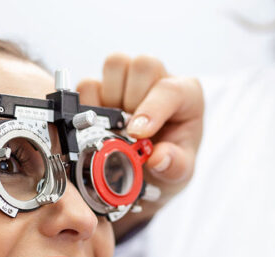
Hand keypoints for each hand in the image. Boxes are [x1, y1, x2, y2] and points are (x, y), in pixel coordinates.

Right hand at [77, 54, 202, 238]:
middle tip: (130, 131)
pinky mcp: (102, 88)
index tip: (137, 133)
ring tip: (117, 126)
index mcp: (185, 94)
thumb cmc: (170, 160)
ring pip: (116, 65)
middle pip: (142, 66)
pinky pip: (89, 84)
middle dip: (132, 101)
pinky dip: (90, 106)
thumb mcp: (180, 172)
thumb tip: (159, 158)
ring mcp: (128, 81)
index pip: (169, 88)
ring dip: (111, 98)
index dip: (151, 109)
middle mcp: (157, 80)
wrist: (150, 171)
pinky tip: (101, 126)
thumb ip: (175, 165)